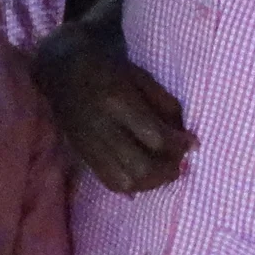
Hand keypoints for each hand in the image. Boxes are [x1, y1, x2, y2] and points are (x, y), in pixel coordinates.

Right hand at [35, 30, 193, 193]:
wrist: (63, 69)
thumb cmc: (108, 68)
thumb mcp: (141, 76)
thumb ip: (165, 105)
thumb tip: (187, 139)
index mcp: (117, 100)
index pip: (154, 136)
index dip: (178, 145)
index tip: (191, 143)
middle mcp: (101, 127)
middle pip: (140, 167)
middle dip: (167, 170)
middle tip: (179, 162)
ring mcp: (89, 144)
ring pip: (125, 181)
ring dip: (151, 182)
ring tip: (163, 170)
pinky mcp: (82, 154)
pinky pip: (109, 182)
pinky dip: (132, 186)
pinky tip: (142, 176)